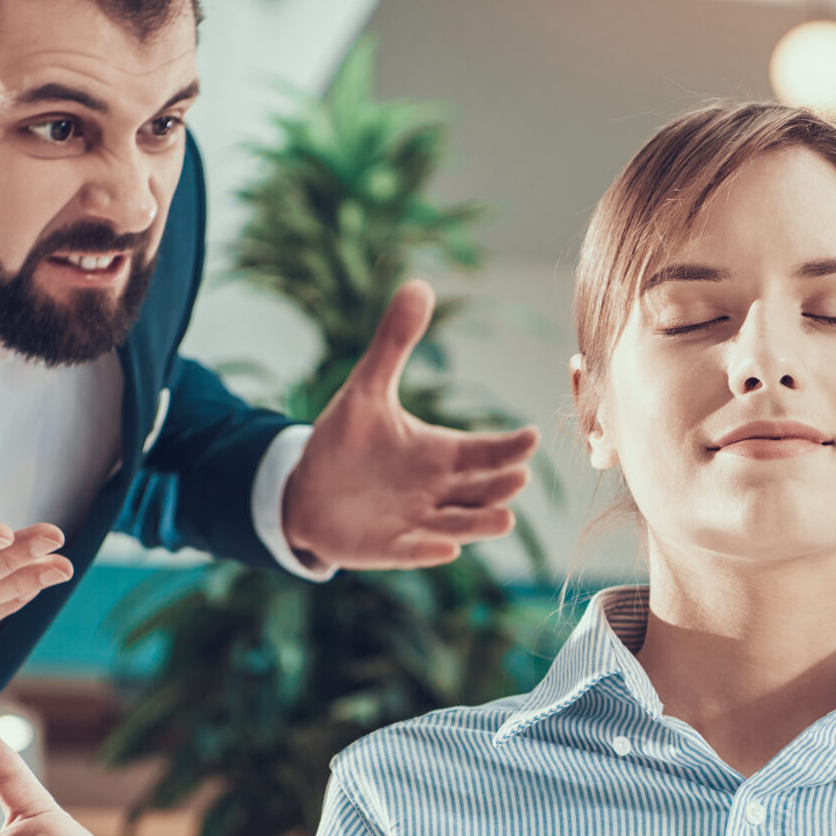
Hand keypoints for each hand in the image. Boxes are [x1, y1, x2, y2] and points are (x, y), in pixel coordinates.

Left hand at [280, 280, 541, 570]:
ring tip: (504, 520)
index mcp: (441, 454)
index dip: (509, 446)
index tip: (531, 437)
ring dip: (480, 524)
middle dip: (500, 485)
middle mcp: (438, 490)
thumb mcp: (367, 389)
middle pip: (481, 490)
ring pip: (459, 524)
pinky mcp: (390, 547)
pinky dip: (430, 550)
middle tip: (519, 475)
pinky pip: (415, 550)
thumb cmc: (344, 442)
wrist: (304, 490)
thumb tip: (419, 284)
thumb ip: (394, 343)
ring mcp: (418, 521)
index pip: (485, 451)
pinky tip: (447, 549)